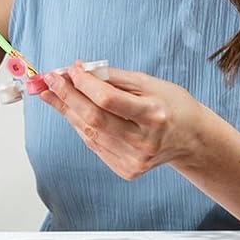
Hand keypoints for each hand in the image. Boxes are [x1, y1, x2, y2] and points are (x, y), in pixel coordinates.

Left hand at [40, 62, 201, 179]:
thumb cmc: (172, 106)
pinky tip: (71, 111)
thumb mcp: (149, 83)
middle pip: (94, 119)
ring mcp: (134, 160)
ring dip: (67, 111)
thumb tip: (80, 71)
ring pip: (89, 133)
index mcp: (154, 116)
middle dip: (67, 96)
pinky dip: (80, 126)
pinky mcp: (126, 170)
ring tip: (51, 93)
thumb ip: (114, 77)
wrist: (190, 139)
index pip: (108, 100)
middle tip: (49, 80)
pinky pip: (94, 145)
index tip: (70, 69)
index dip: (84, 83)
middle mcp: (144, 142)